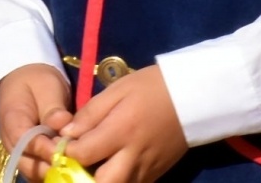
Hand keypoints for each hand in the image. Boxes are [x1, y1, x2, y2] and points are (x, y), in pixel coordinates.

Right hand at [0, 64, 73, 181]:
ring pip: (36, 173)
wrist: (26, 81)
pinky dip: (57, 171)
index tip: (67, 147)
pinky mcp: (32, 159)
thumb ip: (52, 107)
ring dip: (56, 170)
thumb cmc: (37, 82)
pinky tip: (75, 165)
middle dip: (53, 164)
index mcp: (12, 122)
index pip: (25, 143)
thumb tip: (62, 122)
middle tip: (76, 157)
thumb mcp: (46, 86)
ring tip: (77, 162)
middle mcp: (12, 144)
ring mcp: (21, 154)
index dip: (45, 148)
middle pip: (29, 165)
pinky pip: (42, 171)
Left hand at [60, 66, 187, 182]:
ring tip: (94, 166)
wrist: (194, 96)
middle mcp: (133, 156)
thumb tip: (67, 134)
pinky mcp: (156, 175)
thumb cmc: (153, 87)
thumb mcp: (118, 89)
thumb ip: (91, 113)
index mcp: (122, 130)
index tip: (66, 141)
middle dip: (82, 177)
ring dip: (100, 181)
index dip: (68, 151)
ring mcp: (146, 169)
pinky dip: (118, 181)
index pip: (83, 154)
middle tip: (78, 163)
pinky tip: (113, 168)